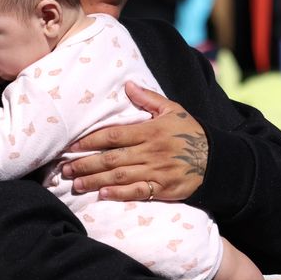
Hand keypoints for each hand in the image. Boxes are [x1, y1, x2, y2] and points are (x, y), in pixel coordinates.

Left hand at [62, 82, 207, 200]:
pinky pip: (137, 192)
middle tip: (64, 169)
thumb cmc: (191, 133)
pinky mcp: (162, 188)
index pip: (113, 136)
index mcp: (150, 131)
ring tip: (75, 183)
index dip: (89, 142)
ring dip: (94, 180)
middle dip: (84, 164)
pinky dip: (118, 193)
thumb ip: (149, 99)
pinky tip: (102, 194)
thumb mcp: (173, 110)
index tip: (71, 147)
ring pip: (119, 176)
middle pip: (111, 158)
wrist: (217, 160)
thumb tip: (128, 85)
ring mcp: (156, 171)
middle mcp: (151, 152)